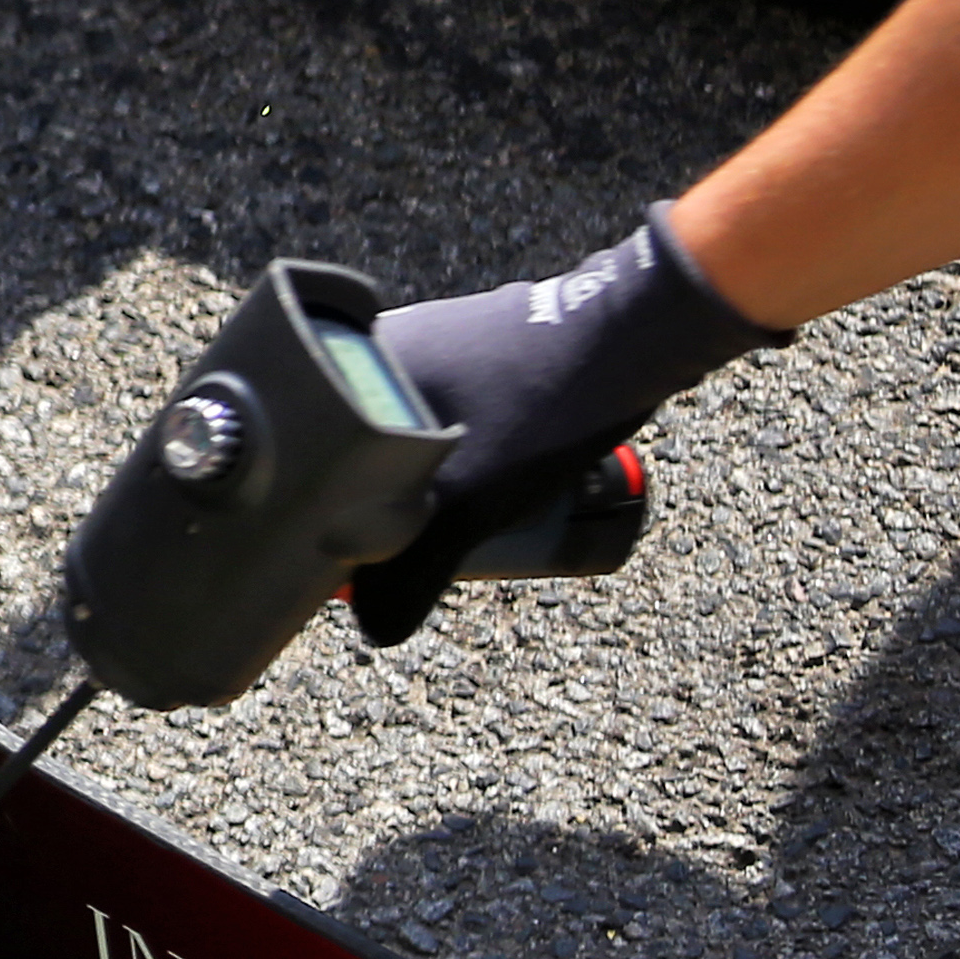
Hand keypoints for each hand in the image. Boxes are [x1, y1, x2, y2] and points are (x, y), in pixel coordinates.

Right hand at [344, 206, 786, 643]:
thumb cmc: (544, 402)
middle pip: (371, 440)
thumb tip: (376, 626)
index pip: (322, 451)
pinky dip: (471, 443)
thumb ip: (417, 564)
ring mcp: (441, 332)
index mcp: (361, 364)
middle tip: (436, 537)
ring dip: (440, 471)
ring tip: (479, 510)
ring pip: (420, 424)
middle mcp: (390, 339)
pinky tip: (506, 467)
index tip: (371, 547)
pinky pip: (458, 405)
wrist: (637, 333)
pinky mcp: (487, 337)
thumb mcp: (475, 498)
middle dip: (397, 496)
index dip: (340, 507)